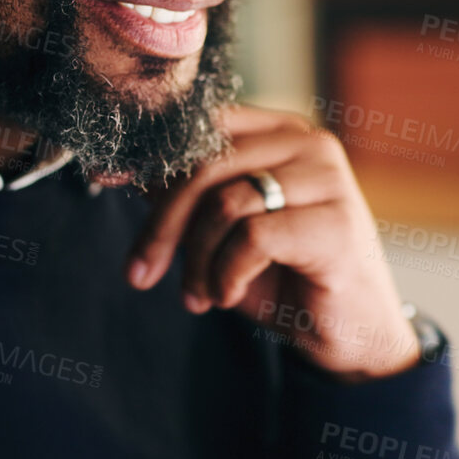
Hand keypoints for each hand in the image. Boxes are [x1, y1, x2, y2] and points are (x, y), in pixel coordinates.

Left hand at [123, 105, 420, 380]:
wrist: (351, 333)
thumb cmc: (288, 278)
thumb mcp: (224, 233)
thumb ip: (188, 197)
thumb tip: (129, 170)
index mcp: (282, 132)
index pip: (204, 125)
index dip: (151, 152)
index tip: (106, 177)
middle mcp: (310, 143)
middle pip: (206, 163)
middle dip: (163, 223)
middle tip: (141, 272)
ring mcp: (329, 180)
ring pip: (226, 202)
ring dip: (198, 261)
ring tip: (200, 295)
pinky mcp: (336, 224)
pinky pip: (253, 238)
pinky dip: (226, 274)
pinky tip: (228, 295)